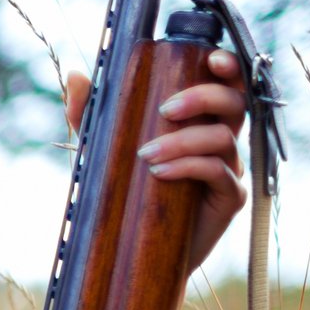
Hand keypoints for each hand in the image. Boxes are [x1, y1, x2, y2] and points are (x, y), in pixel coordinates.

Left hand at [64, 46, 246, 272]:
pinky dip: (189, 167)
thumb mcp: (103, 148)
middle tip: (166, 109)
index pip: (227, 84)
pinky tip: (160, 173)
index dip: (229, 67)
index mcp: (202, 121)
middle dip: (204, 97)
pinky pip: (218, 173)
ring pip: (223, 138)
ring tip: (146, 155)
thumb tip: (75, 76)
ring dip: (185, 140)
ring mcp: (230, 169)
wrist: (137, 250)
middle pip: (234, 104)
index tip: (212, 59)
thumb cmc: (127, 192)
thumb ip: (91, 113)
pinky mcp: (228, 198)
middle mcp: (222, 140)